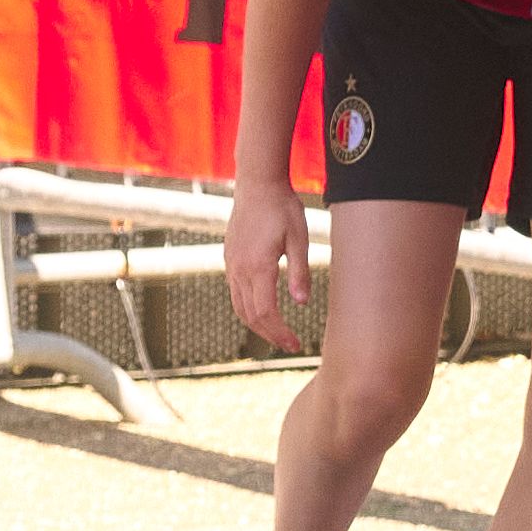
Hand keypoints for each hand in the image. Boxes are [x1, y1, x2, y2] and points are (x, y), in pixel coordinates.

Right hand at [228, 183, 314, 350]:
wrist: (257, 185)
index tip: (296, 343)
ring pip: (239, 307)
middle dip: (270, 335)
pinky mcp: (230, 259)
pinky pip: (235, 293)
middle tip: (290, 345)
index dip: (280, 332)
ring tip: (278, 334)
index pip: (266, 312)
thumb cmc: (283, 208)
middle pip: (250, 315)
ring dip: (258, 325)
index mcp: (258, 266)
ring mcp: (231, 264)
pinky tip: (264, 312)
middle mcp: (239, 269)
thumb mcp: (299, 239)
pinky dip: (248, 309)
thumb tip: (301, 303)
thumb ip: (300, 272)